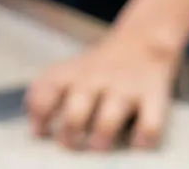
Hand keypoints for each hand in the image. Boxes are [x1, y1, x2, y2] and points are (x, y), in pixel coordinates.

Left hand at [25, 27, 181, 150]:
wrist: (140, 43)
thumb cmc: (96, 69)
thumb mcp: (65, 71)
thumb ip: (44, 94)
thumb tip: (35, 130)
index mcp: (70, 75)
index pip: (44, 96)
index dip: (38, 118)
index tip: (40, 133)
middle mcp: (95, 81)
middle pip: (76, 111)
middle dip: (69, 135)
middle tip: (69, 144)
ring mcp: (124, 89)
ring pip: (109, 119)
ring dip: (100, 139)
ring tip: (97, 146)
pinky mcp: (152, 98)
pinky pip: (149, 126)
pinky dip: (142, 141)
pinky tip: (135, 144)